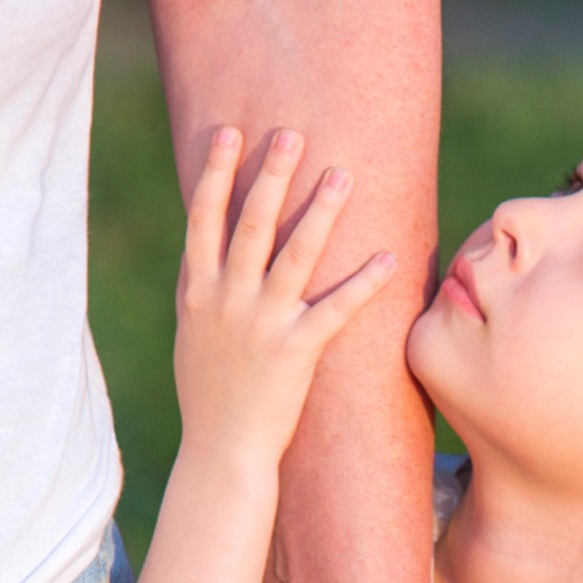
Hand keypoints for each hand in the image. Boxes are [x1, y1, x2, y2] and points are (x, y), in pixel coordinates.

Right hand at [175, 127, 395, 463]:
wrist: (221, 449)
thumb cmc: (209, 392)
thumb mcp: (194, 334)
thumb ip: (203, 289)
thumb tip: (210, 250)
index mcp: (197, 291)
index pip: (204, 219)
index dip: (217, 173)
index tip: (229, 133)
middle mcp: (226, 299)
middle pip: (251, 224)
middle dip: (272, 175)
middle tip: (293, 134)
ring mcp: (261, 324)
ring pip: (295, 255)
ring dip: (320, 211)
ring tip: (342, 174)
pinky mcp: (297, 351)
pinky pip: (337, 309)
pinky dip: (364, 282)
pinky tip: (389, 255)